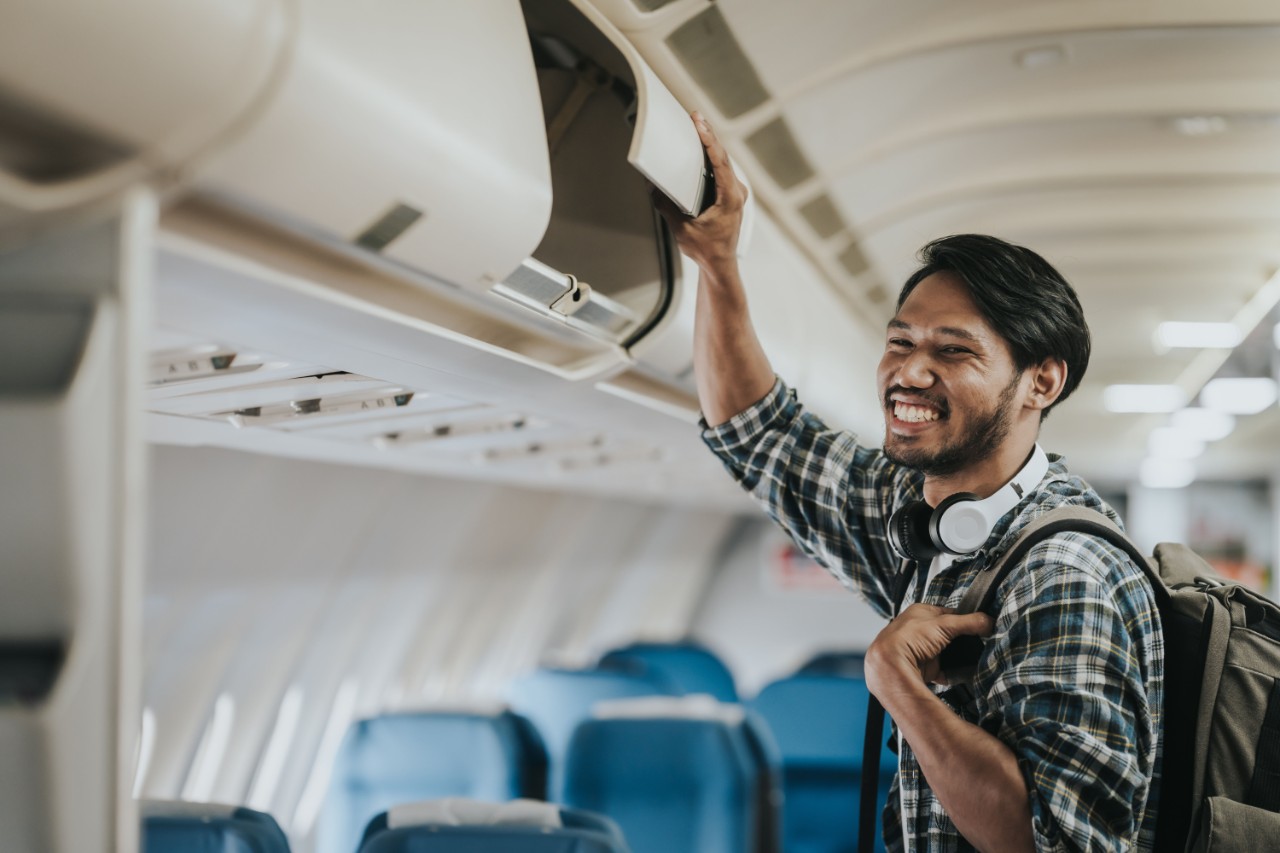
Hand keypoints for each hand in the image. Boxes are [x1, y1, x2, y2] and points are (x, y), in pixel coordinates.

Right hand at [652, 112, 748, 273]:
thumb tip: (652, 187)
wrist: (720, 265)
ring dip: (710, 144)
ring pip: (723, 162)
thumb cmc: (706, 250)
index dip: (709, 140)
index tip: (699, 124)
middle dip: (708, 135)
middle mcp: (737, 192)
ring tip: (697, 125)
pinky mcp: (731, 195)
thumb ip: (667, 206)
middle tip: (695, 116)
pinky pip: (722, 170)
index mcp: (731, 198)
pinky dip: (711, 157)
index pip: (720, 162)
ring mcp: (736, 193)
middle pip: (722, 156)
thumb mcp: (681, 228)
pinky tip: (702, 147)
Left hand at [865, 604, 993, 700]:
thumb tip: (989, 621)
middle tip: (978, 643)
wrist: (893, 667)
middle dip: (962, 640)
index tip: (980, 625)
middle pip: (949, 634)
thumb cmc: (908, 639)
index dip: (965, 619)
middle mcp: (919, 630)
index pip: (949, 613)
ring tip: (972, 658)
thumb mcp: (944, 624)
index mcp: (920, 612)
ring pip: (947, 652)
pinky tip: (961, 672)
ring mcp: (921, 650)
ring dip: (957, 656)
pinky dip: (953, 672)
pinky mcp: (924, 668)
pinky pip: (944, 670)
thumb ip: (969, 622)